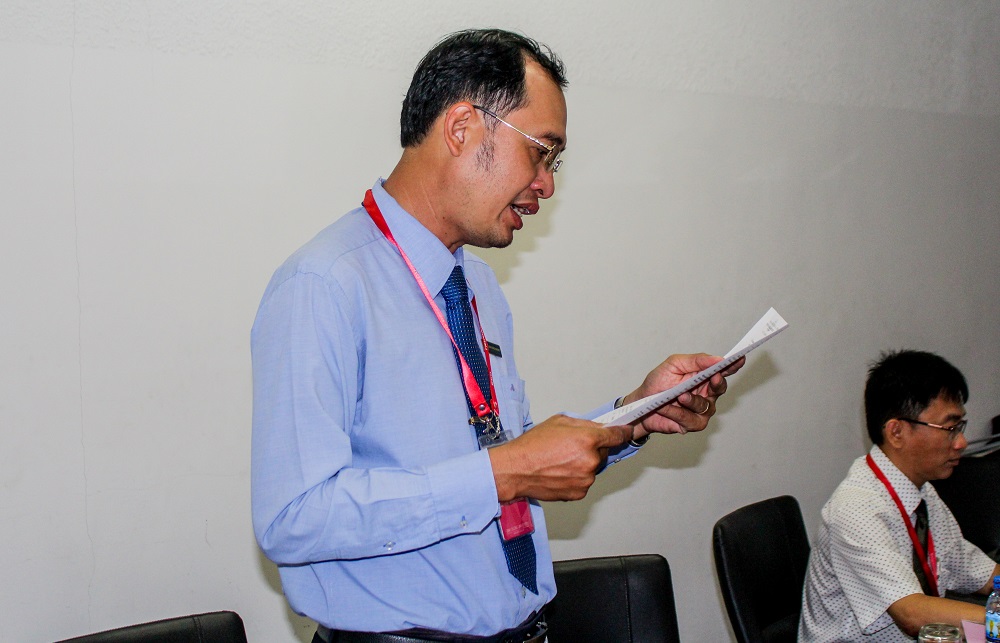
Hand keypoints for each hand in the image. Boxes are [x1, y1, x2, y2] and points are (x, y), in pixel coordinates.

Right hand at [488, 415, 631, 501]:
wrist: (515, 470)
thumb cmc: (532, 446)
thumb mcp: (559, 422)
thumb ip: (584, 424)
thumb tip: (599, 427)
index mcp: (588, 439)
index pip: (617, 436)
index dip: (622, 433)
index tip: (626, 432)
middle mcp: (590, 460)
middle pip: (603, 452)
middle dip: (592, 448)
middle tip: (571, 447)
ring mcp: (586, 479)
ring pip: (593, 468)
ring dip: (583, 464)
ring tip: (561, 461)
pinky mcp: (579, 493)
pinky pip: (584, 482)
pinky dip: (576, 477)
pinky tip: (560, 472)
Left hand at [624, 353, 744, 439]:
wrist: (640, 403)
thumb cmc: (658, 383)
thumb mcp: (674, 364)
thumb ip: (695, 361)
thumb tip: (717, 358)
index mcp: (704, 376)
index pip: (723, 370)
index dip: (733, 365)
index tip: (740, 358)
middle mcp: (707, 393)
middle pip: (720, 387)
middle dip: (717, 382)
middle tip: (713, 377)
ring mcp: (701, 410)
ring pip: (704, 405)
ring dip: (690, 400)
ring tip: (678, 396)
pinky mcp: (692, 424)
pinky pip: (690, 419)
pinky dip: (676, 412)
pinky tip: (665, 407)